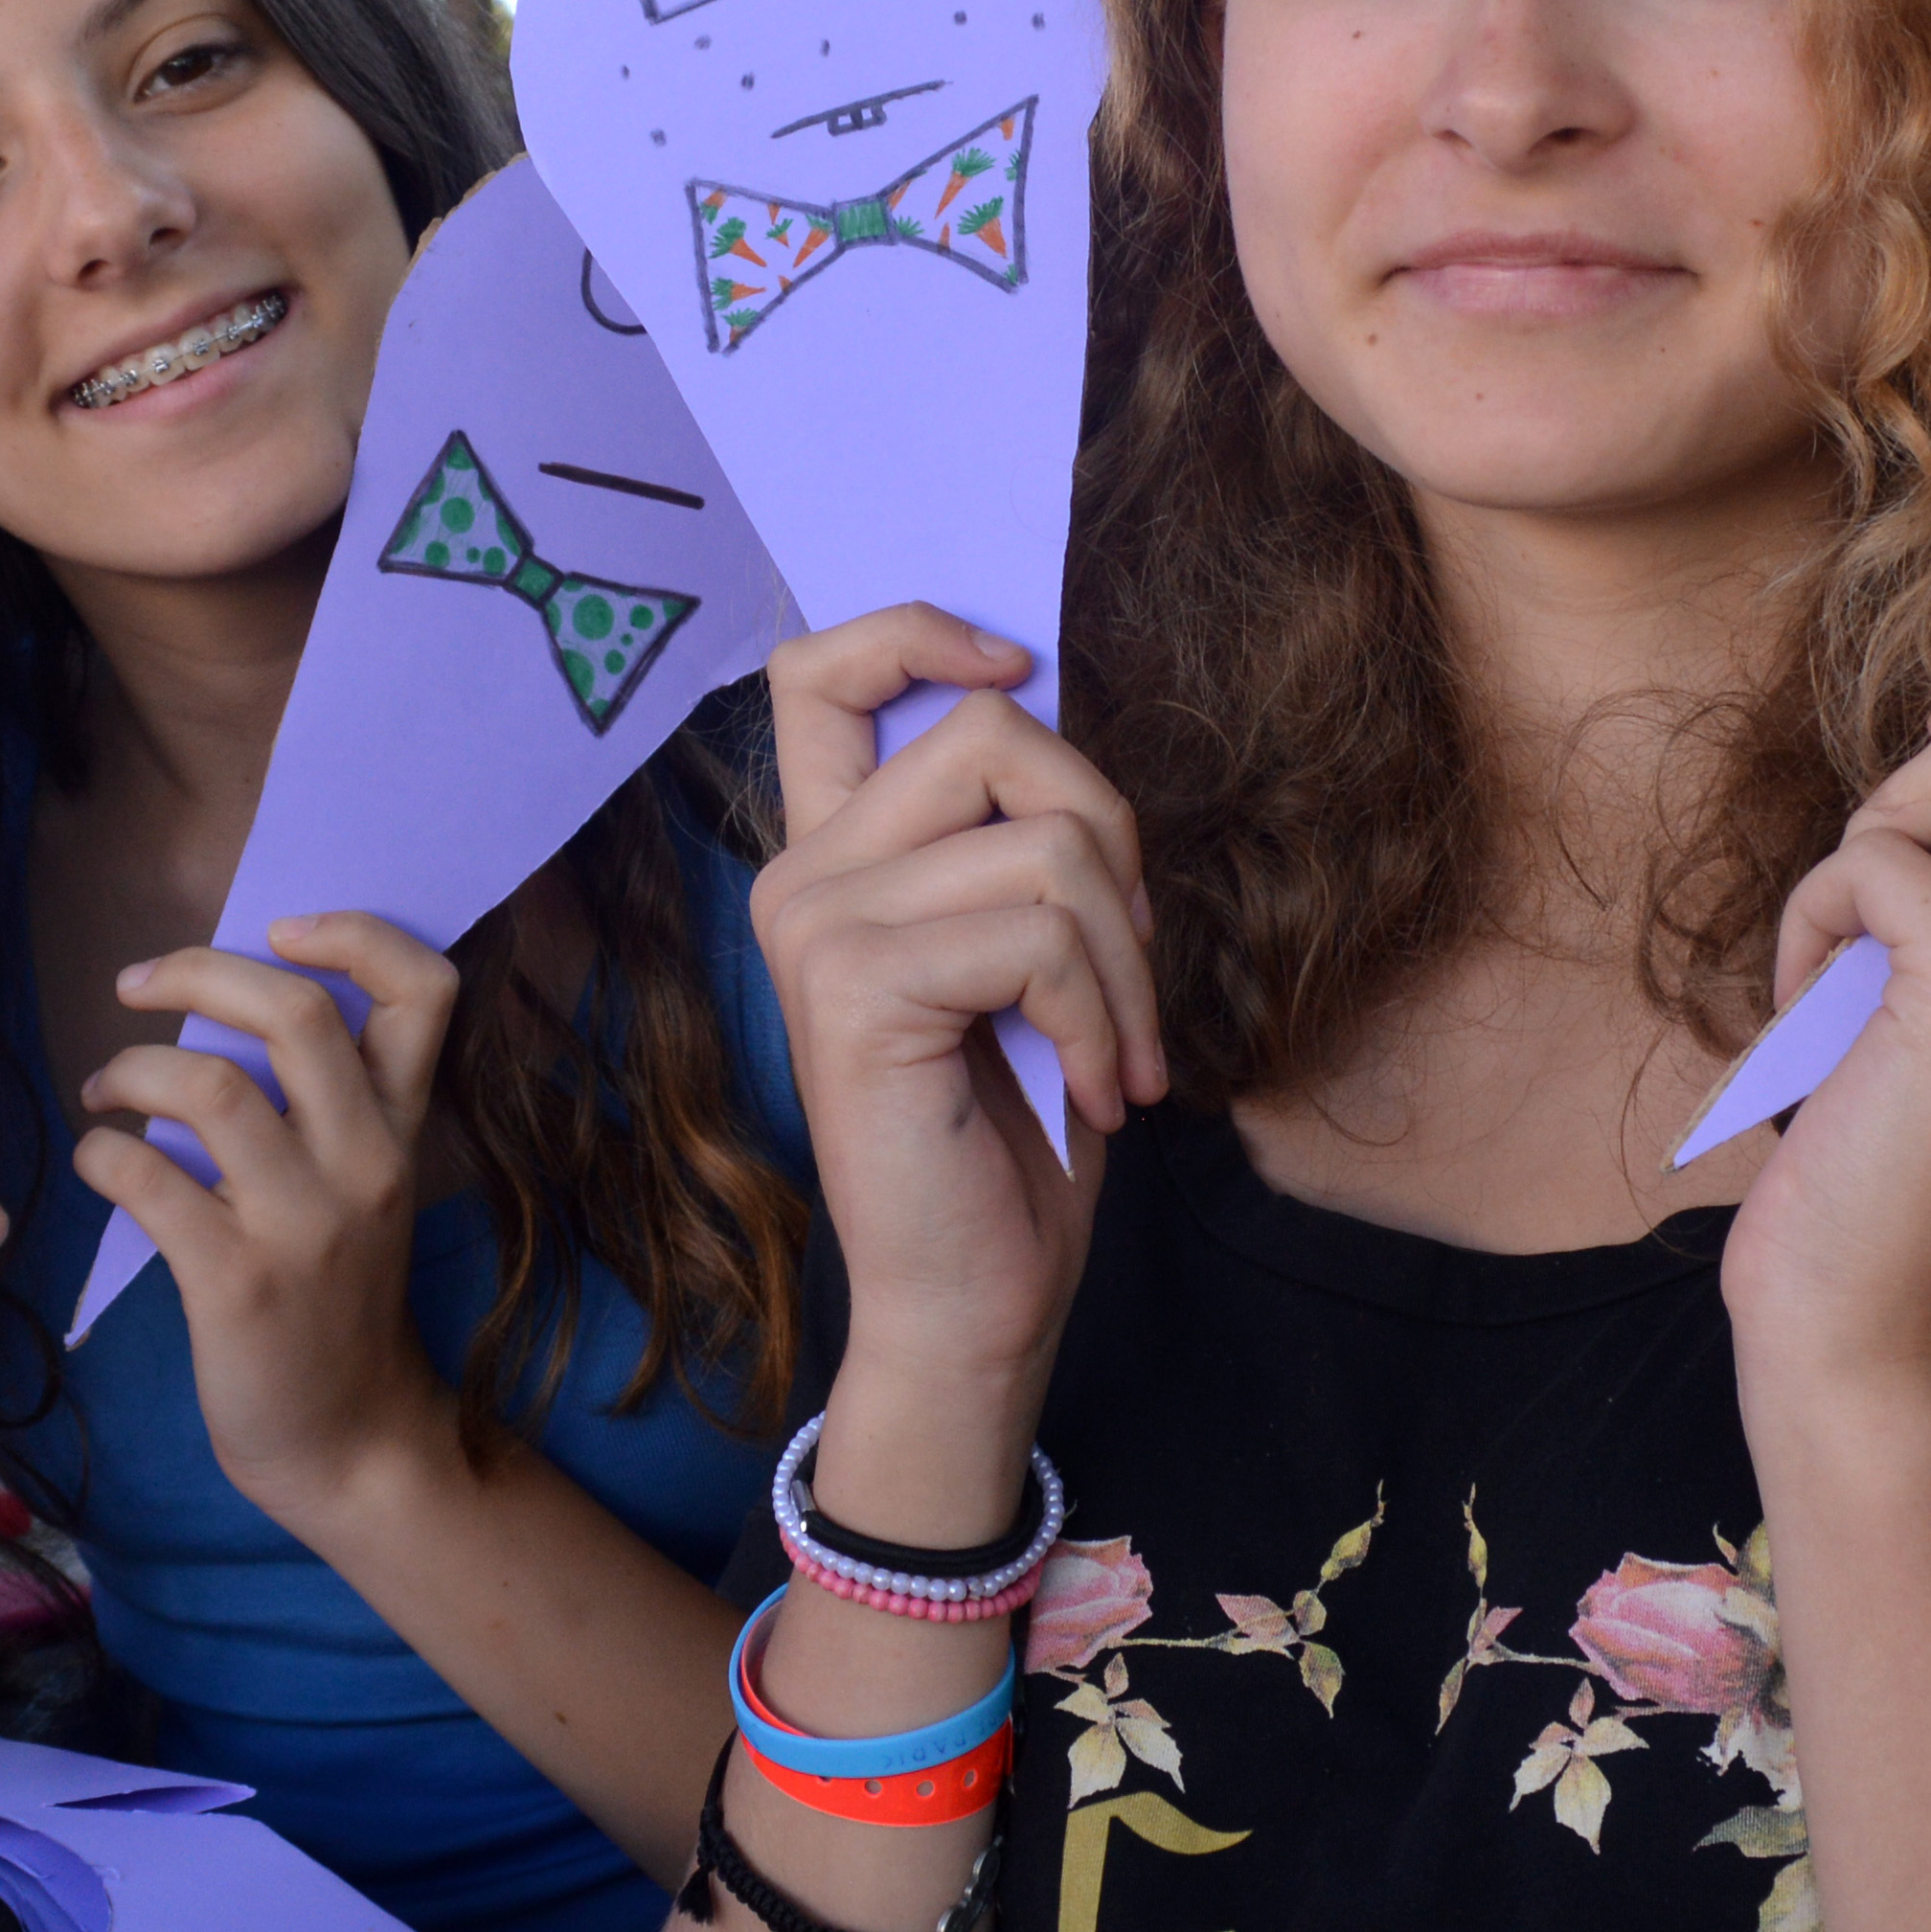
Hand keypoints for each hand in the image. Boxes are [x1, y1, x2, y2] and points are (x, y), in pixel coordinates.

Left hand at [79, 915, 460, 1526]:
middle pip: (297, 1014)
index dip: (356, 932)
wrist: (349, 1442)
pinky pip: (148, 1180)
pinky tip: (99, 1164)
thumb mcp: (365, 1191)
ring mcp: (305, 1225)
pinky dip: (104, 1155)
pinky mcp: (236, 1283)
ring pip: (211, 1090)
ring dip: (132, 1070)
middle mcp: (367, 1163)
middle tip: (136, 985)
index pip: (425, 989)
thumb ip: (329, 1106)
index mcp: (401, 1129)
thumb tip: (229, 1006)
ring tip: (102, 1089)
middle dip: (199, 972)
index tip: (280, 928)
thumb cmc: (338, 1303)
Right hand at [750, 605, 1160, 1458]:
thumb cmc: (1010, 1133)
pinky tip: (1102, 1095)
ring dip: (1129, 964)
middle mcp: (801, 877)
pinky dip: (1107, 1017)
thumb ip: (1011, 836)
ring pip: (1046, 846)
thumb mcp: (1025, 954)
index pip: (821, 672)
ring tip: (1125, 1055)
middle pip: (993, 736)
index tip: (1015, 671)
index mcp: (832, 856)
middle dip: (1112, 837)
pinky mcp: (858, 990)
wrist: (976, 1301)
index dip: (919, 629)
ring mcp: (816, 929)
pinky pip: (1040, 936)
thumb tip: (1049, 705)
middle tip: (1128, 964)